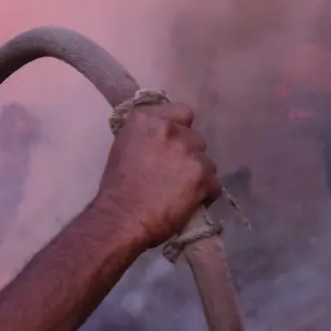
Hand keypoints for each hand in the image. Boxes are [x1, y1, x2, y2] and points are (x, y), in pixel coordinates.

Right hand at [92, 102, 220, 248]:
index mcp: (147, 120)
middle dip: (189, 154)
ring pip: (207, 162)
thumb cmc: (117, 188)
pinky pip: (214, 184)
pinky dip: (205, 194)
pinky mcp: (202, 176)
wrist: (121, 218)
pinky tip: (190, 202)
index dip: (181, 128)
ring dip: (198, 175)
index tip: (173, 143)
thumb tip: (162, 141)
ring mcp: (189, 153)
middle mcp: (170, 130)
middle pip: (195, 139)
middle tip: (174, 173)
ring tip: (182, 191)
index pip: (182, 112)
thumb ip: (147, 137)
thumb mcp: (124, 148)